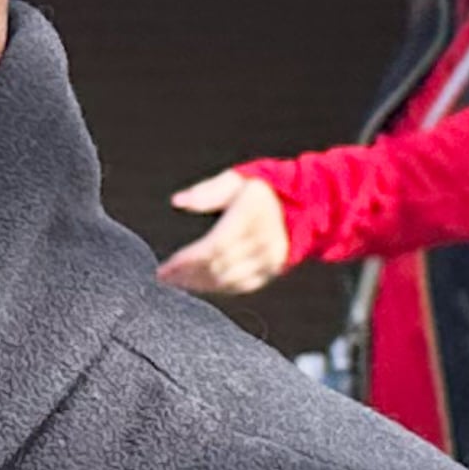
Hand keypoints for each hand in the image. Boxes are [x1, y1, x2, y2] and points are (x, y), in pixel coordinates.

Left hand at [156, 171, 291, 297]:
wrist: (304, 205)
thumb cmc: (262, 190)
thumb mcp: (235, 180)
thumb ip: (206, 192)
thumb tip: (177, 202)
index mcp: (251, 215)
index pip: (214, 246)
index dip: (187, 260)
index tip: (164, 267)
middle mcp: (263, 239)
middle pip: (218, 266)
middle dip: (187, 275)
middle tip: (165, 277)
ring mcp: (270, 258)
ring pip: (228, 280)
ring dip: (199, 285)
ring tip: (178, 283)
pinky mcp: (273, 270)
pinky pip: (241, 286)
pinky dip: (218, 288)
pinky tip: (201, 286)